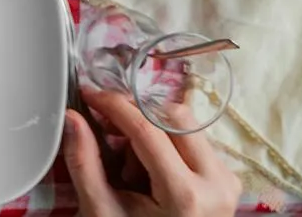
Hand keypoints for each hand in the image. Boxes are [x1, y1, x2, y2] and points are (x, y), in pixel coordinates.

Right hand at [63, 90, 239, 216]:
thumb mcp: (102, 211)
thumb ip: (85, 163)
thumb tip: (73, 118)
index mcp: (186, 196)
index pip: (147, 129)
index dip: (114, 105)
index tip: (91, 95)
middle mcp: (217, 184)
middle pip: (173, 117)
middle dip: (135, 116)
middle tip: (108, 129)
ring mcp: (228, 181)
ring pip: (187, 124)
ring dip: (152, 129)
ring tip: (131, 163)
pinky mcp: (229, 180)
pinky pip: (195, 140)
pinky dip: (168, 143)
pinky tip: (150, 169)